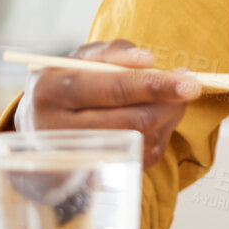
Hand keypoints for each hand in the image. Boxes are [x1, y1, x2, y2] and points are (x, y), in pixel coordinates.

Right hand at [15, 40, 199, 168]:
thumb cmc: (66, 84)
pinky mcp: (93, 175)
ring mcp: (75, 159)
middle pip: (133, 121)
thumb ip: (114, 52)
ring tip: (170, 101)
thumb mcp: (79, 59)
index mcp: (50, 90)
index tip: (190, 82)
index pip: (111, 88)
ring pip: (142, 141)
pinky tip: (155, 120)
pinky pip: (141, 158)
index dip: (154, 85)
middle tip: (189, 88)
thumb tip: (148, 61)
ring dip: (168, 119)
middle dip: (170, 104)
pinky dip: (158, 136)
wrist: (38, 127)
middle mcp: (56, 129)